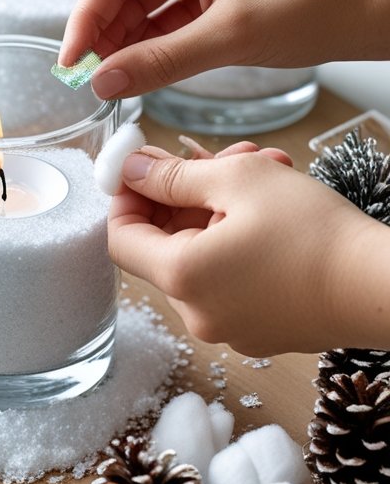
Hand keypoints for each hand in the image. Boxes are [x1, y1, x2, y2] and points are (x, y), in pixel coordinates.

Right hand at [59, 0, 377, 99]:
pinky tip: (139, 73)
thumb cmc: (312, 4)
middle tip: (89, 82)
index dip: (85, 21)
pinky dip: (154, 46)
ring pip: (143, 8)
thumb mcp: (229, 37)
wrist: (370, 8)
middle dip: (105, 36)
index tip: (69, 64)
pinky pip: (169, 19)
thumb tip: (102, 82)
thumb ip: (160, 61)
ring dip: (127, 44)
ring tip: (111, 84)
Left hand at [110, 144, 389, 355]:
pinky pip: (231, 277)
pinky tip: (276, 206)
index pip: (120, 236)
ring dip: (221, 206)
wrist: (383, 286)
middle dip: (187, 191)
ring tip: (263, 168)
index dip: (126, 194)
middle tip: (222, 154)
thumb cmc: (314, 232)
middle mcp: (197, 313)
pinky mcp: (261, 329)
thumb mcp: (236, 181)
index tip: (144, 163)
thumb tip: (131, 170)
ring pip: (202, 254)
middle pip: (165, 243)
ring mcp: (231, 328)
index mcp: (181, 278)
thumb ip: (173, 175)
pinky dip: (240, 238)